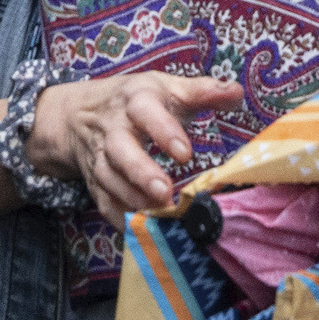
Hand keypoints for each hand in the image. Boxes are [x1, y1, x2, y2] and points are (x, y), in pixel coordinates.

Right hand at [34, 72, 245, 216]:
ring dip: (132, 199)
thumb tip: (237, 93)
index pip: (145, 112)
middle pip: (120, 150)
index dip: (163, 131)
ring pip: (109, 179)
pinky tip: (143, 230)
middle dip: (141, 172)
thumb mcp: (170, 88)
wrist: (81, 115)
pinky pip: (103, 202)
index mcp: (136, 100)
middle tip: (165, 192)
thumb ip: (203, 92)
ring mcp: (101, 157)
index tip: (185, 154)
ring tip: (161, 214)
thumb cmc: (140, 101)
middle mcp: (114, 129)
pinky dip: (120, 218)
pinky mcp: (95, 181)